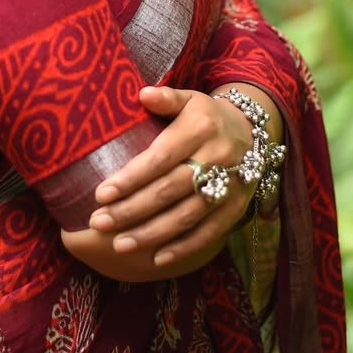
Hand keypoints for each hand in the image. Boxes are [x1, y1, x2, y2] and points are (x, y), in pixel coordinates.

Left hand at [86, 84, 262, 267]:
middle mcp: (217, 159)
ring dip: (151, 233)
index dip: (130, 178)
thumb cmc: (207, 116)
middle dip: (132, 210)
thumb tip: (143, 94)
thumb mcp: (190, 98)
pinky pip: (208, 233)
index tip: (101, 194)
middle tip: (99, 223)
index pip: (160, 158)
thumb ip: (166, 97)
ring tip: (119, 245)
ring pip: (186, 216)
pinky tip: (156, 258)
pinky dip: (183, 248)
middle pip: (169, 191)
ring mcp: (229, 186)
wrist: (253, 132)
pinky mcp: (236, 208)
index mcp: (200, 128)